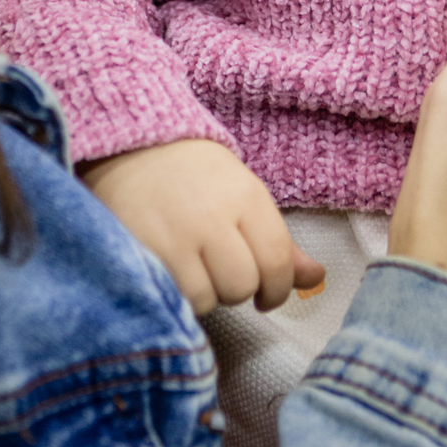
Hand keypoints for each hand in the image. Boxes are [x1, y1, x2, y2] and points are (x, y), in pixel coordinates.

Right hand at [80, 138, 324, 315]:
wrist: (130, 148)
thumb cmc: (194, 175)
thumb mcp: (242, 196)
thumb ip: (279, 243)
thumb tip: (316, 279)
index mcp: (246, 195)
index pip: (277, 261)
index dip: (276, 289)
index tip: (266, 295)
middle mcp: (214, 214)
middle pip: (243, 285)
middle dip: (236, 289)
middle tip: (220, 272)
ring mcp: (177, 234)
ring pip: (209, 298)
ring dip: (204, 294)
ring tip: (191, 268)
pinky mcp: (144, 251)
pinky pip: (176, 297)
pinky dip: (177, 295)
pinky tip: (171, 273)